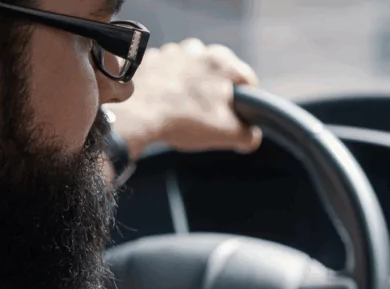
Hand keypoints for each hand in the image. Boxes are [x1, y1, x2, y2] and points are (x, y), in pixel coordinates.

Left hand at [106, 38, 262, 156]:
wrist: (138, 115)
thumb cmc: (184, 120)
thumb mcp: (226, 134)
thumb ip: (248, 135)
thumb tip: (251, 137)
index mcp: (223, 63)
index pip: (247, 80)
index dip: (248, 101)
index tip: (240, 115)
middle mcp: (200, 51)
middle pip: (219, 73)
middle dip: (217, 91)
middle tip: (209, 114)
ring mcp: (173, 52)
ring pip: (192, 69)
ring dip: (192, 84)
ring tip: (186, 106)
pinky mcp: (152, 59)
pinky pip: (168, 71)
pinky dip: (169, 82)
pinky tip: (166, 100)